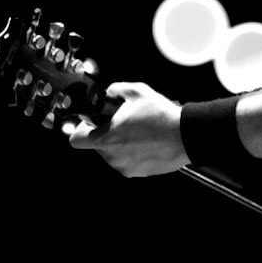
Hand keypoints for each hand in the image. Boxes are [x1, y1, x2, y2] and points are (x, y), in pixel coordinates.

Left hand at [63, 81, 187, 177]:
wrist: (185, 136)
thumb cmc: (161, 116)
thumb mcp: (135, 92)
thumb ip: (114, 90)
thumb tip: (109, 93)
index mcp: (106, 138)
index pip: (76, 139)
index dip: (81, 128)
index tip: (91, 121)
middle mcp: (112, 157)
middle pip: (97, 145)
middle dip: (106, 132)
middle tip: (123, 121)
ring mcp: (125, 167)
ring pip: (113, 153)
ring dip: (121, 142)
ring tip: (139, 130)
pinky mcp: (138, 173)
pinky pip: (128, 160)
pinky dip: (133, 152)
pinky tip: (147, 140)